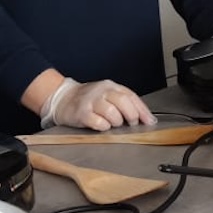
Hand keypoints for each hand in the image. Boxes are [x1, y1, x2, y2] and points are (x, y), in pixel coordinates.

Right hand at [41, 78, 156, 130]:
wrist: (63, 99)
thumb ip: (126, 104)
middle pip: (123, 102)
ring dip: (116, 122)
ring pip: (112, 113)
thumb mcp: (108, 96)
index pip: (131, 96)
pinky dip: (104, 126)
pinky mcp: (81, 113)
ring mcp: (90, 101)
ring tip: (113, 124)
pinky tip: (102, 126)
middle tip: (130, 123)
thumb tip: (147, 118)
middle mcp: (101, 91)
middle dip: (131, 116)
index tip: (149, 121)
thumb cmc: (89, 100)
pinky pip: (98, 122)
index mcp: (110, 86)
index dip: (142, 110)